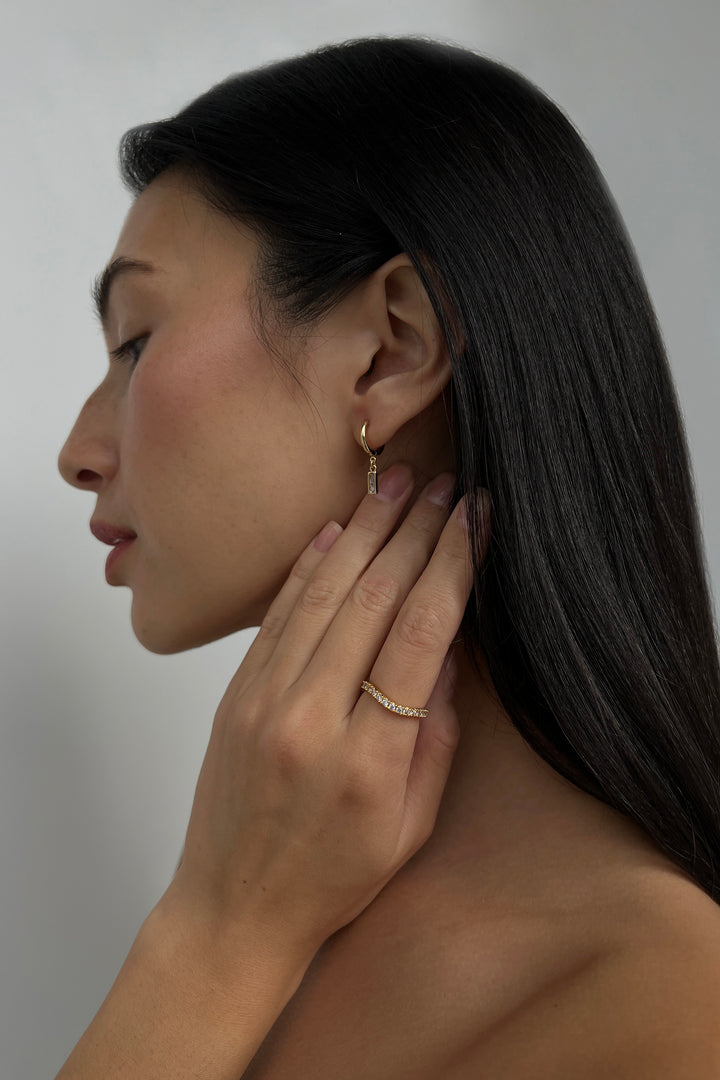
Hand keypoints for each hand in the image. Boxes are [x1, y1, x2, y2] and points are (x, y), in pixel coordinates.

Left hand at [161, 465, 490, 959]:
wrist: (233, 907)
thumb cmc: (333, 877)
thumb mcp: (411, 824)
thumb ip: (436, 735)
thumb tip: (449, 647)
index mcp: (368, 758)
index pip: (421, 634)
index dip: (452, 565)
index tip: (475, 518)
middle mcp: (311, 716)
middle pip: (373, 598)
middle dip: (415, 530)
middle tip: (446, 483)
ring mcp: (265, 699)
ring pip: (324, 593)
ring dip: (365, 530)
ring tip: (397, 484)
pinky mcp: (237, 692)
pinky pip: (278, 613)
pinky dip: (310, 565)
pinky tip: (336, 529)